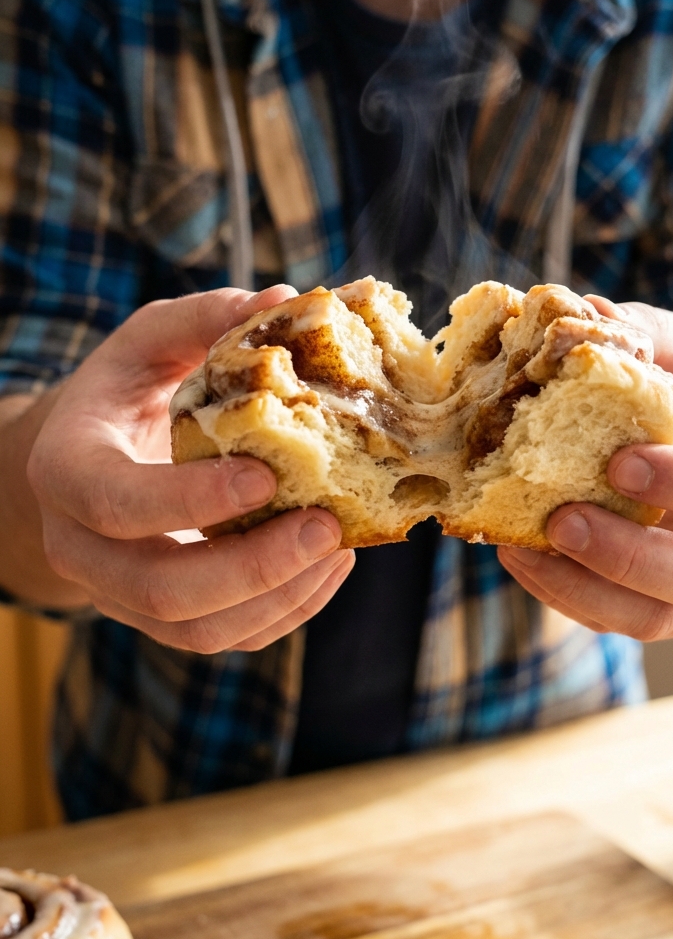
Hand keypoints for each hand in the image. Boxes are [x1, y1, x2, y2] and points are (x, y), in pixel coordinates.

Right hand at [27, 287, 354, 652]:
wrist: (89, 459)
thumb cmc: (127, 393)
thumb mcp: (150, 342)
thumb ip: (206, 319)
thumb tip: (283, 299)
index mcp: (67, 468)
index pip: (115, 502)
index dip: (188, 500)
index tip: (266, 474)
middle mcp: (82, 546)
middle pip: (159, 589)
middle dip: (252, 567)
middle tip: (327, 526)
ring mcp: (119, 593)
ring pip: (196, 631)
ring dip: (278, 597)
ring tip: (339, 547)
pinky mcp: (164, 618)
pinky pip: (224, 638)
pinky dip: (284, 611)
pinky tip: (328, 566)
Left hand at [499, 300, 672, 640]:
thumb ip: (656, 336)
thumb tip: (585, 309)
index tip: (621, 462)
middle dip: (629, 557)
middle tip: (560, 520)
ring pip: (658, 619)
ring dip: (584, 589)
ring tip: (520, 546)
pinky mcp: (668, 607)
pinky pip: (619, 621)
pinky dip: (564, 595)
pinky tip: (519, 555)